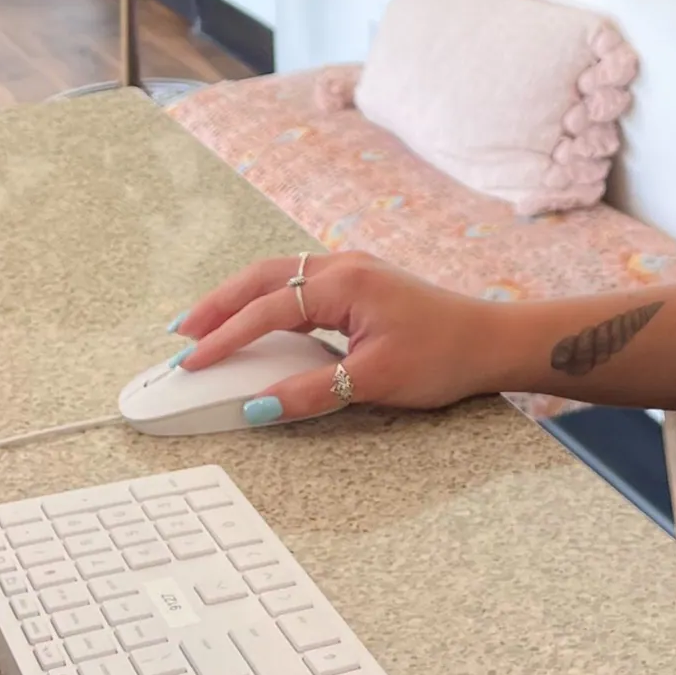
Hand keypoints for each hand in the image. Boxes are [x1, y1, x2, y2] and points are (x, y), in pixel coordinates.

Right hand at [175, 250, 507, 420]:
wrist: (493, 342)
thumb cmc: (444, 355)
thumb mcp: (373, 380)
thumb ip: (311, 392)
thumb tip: (259, 407)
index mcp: (345, 282)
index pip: (268, 308)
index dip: (226, 336)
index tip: (192, 362)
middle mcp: (346, 267)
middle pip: (266, 277)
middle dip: (219, 304)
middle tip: (182, 334)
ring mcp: (356, 273)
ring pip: (282, 278)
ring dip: (242, 300)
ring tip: (207, 328)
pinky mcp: (364, 287)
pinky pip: (302, 288)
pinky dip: (271, 303)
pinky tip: (259, 324)